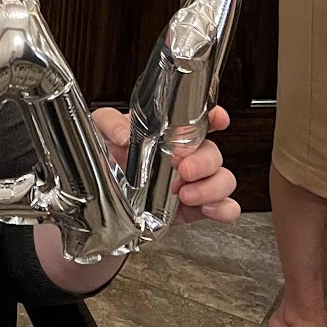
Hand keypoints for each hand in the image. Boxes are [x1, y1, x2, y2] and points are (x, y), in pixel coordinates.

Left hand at [90, 105, 240, 224]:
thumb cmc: (109, 153)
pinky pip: (224, 208)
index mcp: (170, 133)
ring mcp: (195, 182)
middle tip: (182, 168)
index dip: (215, 117)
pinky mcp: (195, 208)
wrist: (102, 189)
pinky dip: (223, 209)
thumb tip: (123, 135)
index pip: (201, 119)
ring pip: (224, 179)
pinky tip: (207, 209)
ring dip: (211, 187)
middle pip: (213, 153)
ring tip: (185, 194)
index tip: (218, 119)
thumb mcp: (102, 129)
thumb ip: (111, 124)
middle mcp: (188, 156)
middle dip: (202, 161)